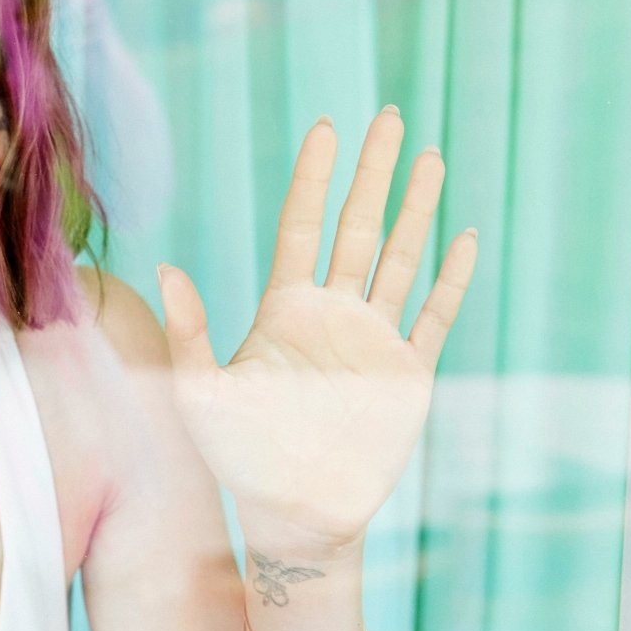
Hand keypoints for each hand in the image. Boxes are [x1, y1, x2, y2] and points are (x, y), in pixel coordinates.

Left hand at [154, 107, 477, 549]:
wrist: (293, 513)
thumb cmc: (238, 458)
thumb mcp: (201, 391)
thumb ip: (189, 330)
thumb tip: (166, 269)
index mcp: (285, 307)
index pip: (303, 224)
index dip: (315, 176)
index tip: (327, 126)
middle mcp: (332, 312)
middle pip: (359, 225)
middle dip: (375, 171)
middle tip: (393, 118)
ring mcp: (373, 339)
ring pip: (402, 258)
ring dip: (418, 210)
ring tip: (432, 159)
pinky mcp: (409, 374)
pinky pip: (436, 316)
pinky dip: (452, 278)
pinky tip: (464, 237)